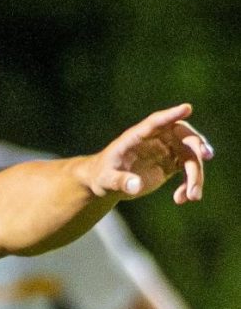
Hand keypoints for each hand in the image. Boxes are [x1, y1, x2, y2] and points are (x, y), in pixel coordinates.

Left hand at [84, 103, 212, 204]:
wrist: (107, 183)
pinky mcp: (171, 163)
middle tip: (205, 157)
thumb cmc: (102, 176)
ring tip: (192, 197)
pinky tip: (180, 199)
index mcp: (137, 136)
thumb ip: (120, 181)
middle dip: (196, 145)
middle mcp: (156, 139)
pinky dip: (189, 184)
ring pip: (190, 156)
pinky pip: (188, 170)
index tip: (187, 109)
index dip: (171, 114)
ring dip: (195, 174)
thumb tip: (136, 186)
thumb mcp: (106, 181)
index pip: (156, 121)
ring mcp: (166, 150)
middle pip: (183, 136)